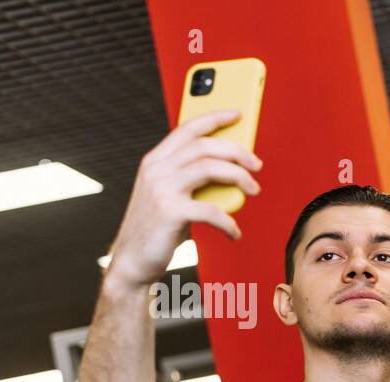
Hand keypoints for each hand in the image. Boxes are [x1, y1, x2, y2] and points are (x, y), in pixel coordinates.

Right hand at [105, 109, 262, 287]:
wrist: (133, 260)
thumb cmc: (158, 229)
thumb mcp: (172, 196)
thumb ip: (192, 181)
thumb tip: (232, 174)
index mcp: (155, 161)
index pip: (187, 129)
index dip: (214, 117)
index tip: (239, 114)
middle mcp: (156, 169)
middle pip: (204, 145)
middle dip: (237, 150)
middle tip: (257, 165)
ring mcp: (161, 189)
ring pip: (209, 168)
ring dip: (239, 177)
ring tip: (254, 190)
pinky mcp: (170, 212)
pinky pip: (211, 210)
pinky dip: (229, 221)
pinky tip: (235, 232)